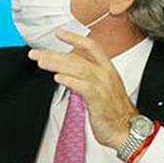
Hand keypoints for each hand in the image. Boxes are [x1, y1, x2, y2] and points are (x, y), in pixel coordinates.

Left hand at [28, 30, 139, 150]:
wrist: (126, 129)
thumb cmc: (113, 110)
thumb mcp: (101, 87)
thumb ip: (86, 76)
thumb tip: (66, 70)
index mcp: (107, 68)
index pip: (91, 46)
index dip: (74, 38)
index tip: (59, 33)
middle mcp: (105, 74)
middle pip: (77, 58)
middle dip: (54, 54)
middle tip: (36, 54)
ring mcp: (103, 86)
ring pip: (78, 69)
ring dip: (57, 64)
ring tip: (42, 62)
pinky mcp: (99, 99)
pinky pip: (83, 86)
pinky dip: (70, 80)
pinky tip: (58, 78)